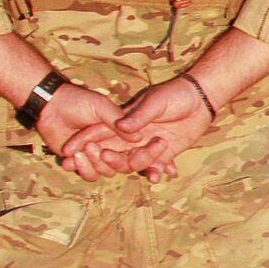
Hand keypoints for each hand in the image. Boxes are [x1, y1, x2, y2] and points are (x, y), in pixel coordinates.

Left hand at [38, 85, 133, 176]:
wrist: (51, 107)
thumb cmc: (78, 102)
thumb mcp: (101, 106)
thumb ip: (117, 120)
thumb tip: (139, 138)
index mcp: (122, 132)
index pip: (139, 149)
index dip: (141, 154)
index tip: (132, 151)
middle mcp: (113, 146)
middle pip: (124, 165)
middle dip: (113, 161)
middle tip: (102, 151)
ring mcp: (97, 155)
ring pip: (106, 172)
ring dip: (95, 164)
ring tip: (83, 150)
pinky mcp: (82, 162)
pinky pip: (90, 174)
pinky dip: (83, 168)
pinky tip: (73, 155)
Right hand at [65, 79, 210, 181]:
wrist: (200, 99)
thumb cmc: (175, 94)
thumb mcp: (156, 102)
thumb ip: (139, 116)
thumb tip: (121, 126)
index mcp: (124, 122)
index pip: (98, 134)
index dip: (83, 142)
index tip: (68, 153)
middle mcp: (131, 137)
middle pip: (112, 153)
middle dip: (106, 160)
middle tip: (106, 158)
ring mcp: (146, 146)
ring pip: (132, 163)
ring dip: (139, 167)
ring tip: (152, 171)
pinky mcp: (163, 153)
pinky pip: (155, 167)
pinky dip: (158, 171)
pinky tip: (166, 173)